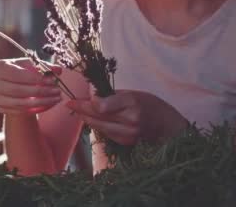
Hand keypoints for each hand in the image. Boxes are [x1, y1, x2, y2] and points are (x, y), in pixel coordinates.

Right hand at [0, 58, 63, 114]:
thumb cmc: (21, 71)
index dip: (36, 78)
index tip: (53, 80)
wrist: (10, 84)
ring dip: (41, 102)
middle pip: (18, 90)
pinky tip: (49, 104)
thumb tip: (58, 69)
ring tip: (56, 98)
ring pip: (20, 103)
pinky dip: (35, 109)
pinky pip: (20, 110)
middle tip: (57, 91)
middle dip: (40, 91)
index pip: (18, 74)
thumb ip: (44, 66)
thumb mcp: (30, 65)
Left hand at [65, 89, 188, 144]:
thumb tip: (91, 96)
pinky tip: (90, 119)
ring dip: (85, 118)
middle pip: (97, 116)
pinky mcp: (126, 141)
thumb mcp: (132, 93)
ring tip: (76, 111)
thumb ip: (112, 96)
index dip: (87, 103)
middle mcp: (129, 119)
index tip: (76, 98)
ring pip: (99, 126)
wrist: (166, 124)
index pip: (102, 105)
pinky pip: (105, 133)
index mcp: (131, 102)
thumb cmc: (148, 103)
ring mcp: (128, 133)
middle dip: (80, 110)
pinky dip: (97, 125)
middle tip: (69, 104)